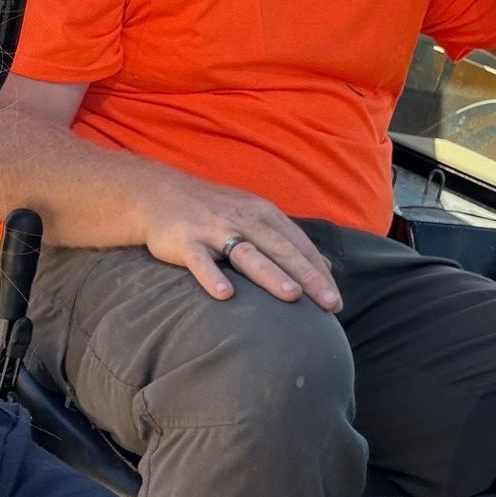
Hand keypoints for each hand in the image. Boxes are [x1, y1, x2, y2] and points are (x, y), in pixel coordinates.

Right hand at [138, 173, 340, 309]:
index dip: (318, 272)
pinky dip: (212, 276)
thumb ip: (286, 240)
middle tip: (329, 303)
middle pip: (280, 249)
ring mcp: (213, 229)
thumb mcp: (253, 216)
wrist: (159, 193)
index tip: (336, 302)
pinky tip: (225, 295)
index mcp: (262, 214)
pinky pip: (200, 260)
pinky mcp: (185, 240)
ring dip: (270, 274)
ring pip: (247, 253)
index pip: (297, 245)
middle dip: (307, 276)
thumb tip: (324, 266)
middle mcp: (242, 219)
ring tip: (292, 296)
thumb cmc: (213, 210)